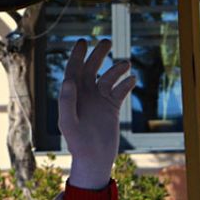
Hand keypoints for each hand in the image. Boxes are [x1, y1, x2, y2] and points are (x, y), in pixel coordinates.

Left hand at [59, 39, 135, 188]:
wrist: (94, 158)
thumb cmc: (77, 143)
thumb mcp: (69, 123)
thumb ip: (67, 102)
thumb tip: (68, 80)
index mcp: (72, 95)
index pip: (73, 71)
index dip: (77, 56)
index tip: (83, 42)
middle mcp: (85, 94)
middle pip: (91, 68)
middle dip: (98, 54)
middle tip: (106, 41)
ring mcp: (100, 99)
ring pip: (108, 77)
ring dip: (116, 69)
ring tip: (125, 64)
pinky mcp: (112, 107)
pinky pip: (120, 90)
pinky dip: (126, 83)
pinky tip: (131, 80)